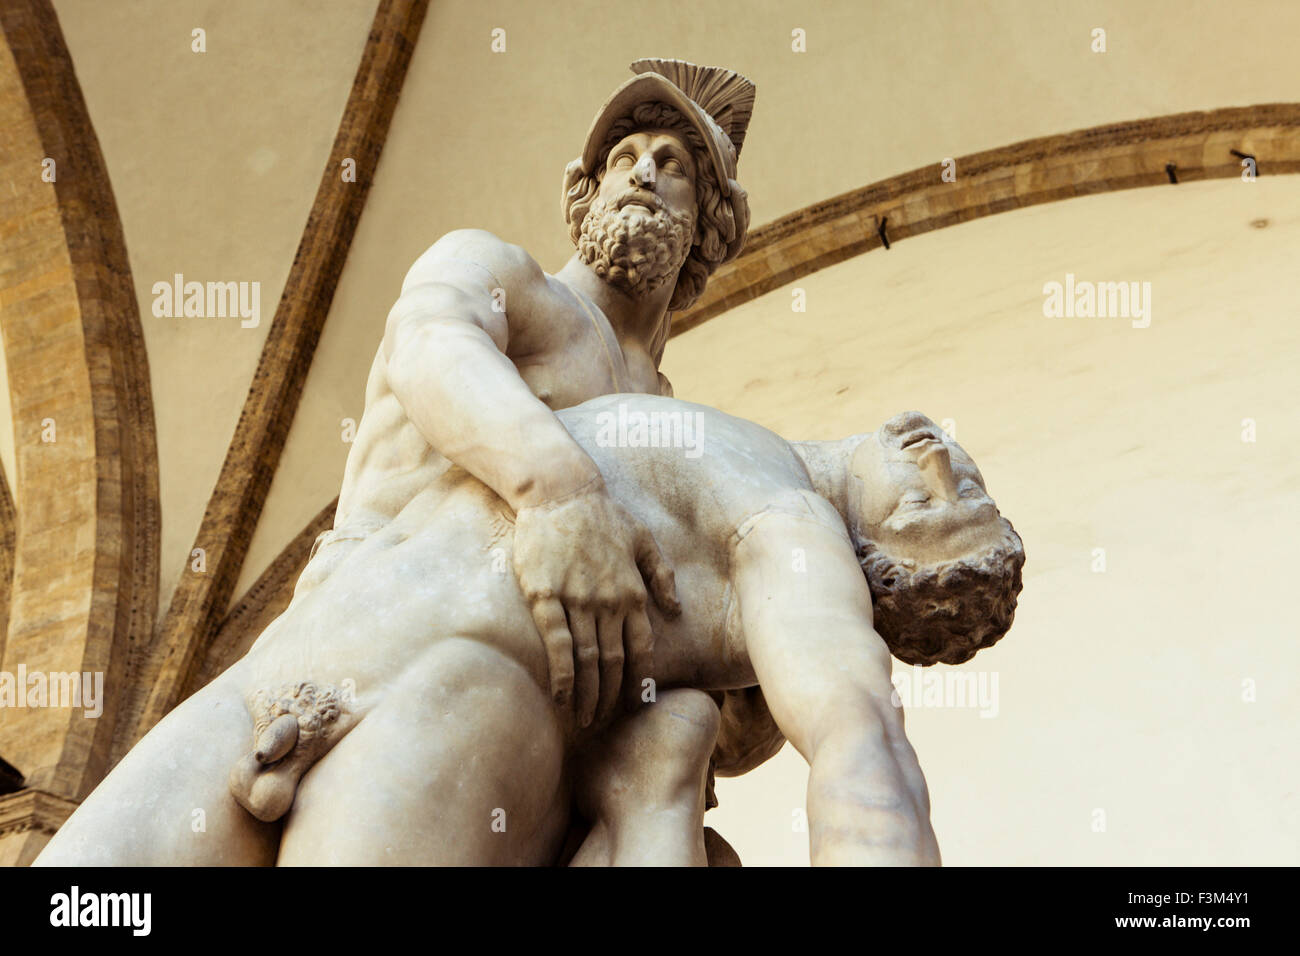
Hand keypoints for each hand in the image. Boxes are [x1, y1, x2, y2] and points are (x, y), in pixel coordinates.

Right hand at [513, 480, 679, 726]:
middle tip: (602, 723)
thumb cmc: (602, 513)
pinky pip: (557, 643)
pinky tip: (562, 696)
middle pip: (613, 663)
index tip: (631, 705)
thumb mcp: (643, 538)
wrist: (560, 491)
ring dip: (587, 695)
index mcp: (633, 592)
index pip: (641, 649)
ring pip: (587, 659)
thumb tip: (676, 608)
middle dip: (610, 698)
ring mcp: (577, 600)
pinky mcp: (546, 595)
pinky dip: (562, 674)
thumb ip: (660, 574)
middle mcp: (609, 602)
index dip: (637, 682)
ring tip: (583, 720)